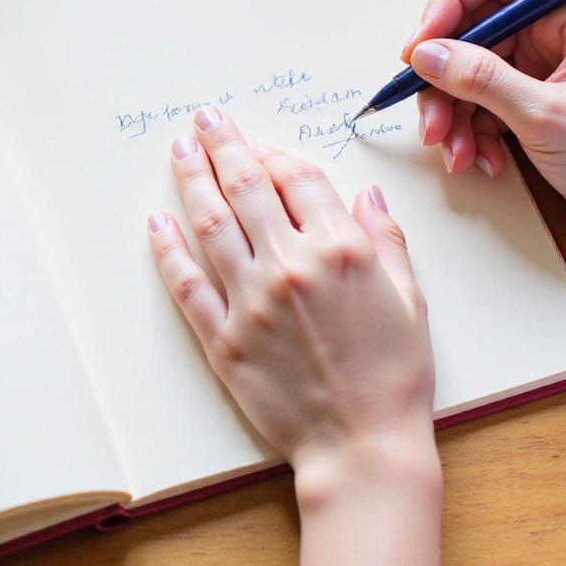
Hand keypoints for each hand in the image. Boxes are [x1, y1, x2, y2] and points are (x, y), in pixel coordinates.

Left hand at [147, 105, 435, 474]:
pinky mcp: (224, 339)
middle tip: (204, 118)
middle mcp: (291, 266)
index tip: (260, 146)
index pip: (300, 179)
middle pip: (247, 186)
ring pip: (211, 224)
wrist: (362, 446)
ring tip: (178, 149)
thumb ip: (385, 242)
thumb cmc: (395, 378)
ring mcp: (252, 302)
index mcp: (342, 251)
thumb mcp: (410, 300)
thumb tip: (367, 197)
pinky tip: (156, 223)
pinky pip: (188, 284)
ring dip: (191, 179)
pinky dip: (168, 250)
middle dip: (223, 145)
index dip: (277, 155)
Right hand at [403, 0, 565, 253]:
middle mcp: (561, 33)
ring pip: (474, 71)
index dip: (449, 5)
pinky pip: (487, 103)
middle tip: (431, 120)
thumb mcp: (544, 116)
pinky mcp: (540, 102)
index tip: (420, 49)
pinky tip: (482, 160)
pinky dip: (474, 131)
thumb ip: (480, 79)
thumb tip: (427, 53)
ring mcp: (550, 68)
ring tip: (455, 152)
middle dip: (446, 77)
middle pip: (476, 30)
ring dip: (455, 113)